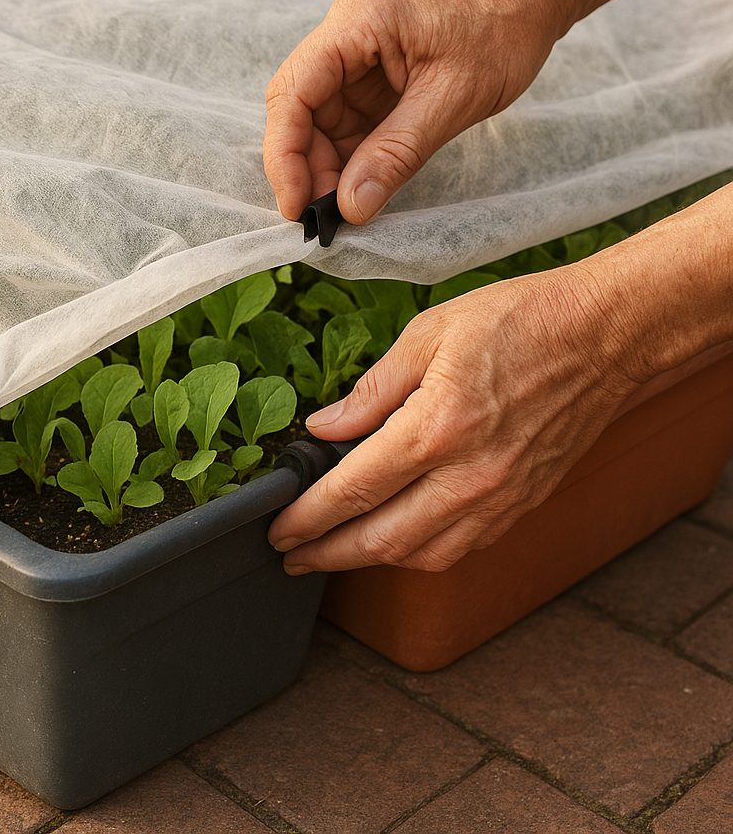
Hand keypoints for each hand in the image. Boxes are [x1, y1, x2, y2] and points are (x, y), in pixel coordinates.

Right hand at [262, 0, 563, 223]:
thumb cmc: (502, 30)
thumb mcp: (453, 97)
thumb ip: (397, 153)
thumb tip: (350, 207)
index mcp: (357, 23)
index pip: (293, 91)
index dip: (285, 153)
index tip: (296, 205)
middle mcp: (344, 37)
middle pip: (298, 111)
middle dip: (306, 167)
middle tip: (324, 219)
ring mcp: (354, 59)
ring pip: (318, 124)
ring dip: (326, 169)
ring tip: (344, 211)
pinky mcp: (370, 80)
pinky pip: (346, 126)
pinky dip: (349, 162)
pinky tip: (359, 190)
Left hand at [267, 263, 644, 572]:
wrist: (603, 333)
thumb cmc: (519, 321)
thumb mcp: (429, 333)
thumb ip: (371, 390)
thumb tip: (325, 427)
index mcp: (436, 429)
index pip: (353, 490)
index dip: (308, 517)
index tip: (279, 529)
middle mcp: (470, 476)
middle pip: (382, 540)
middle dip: (327, 554)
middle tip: (291, 557)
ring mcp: (501, 496)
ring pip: (423, 556)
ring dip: (371, 562)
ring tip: (335, 553)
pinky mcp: (524, 502)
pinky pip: (463, 547)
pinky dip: (421, 554)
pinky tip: (398, 542)